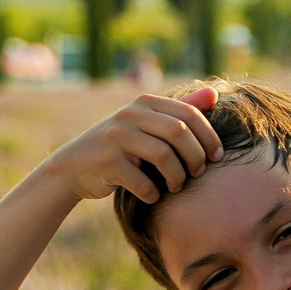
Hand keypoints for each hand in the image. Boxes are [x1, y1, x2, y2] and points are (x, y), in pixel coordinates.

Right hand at [42, 88, 223, 204]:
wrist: (72, 167)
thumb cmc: (121, 147)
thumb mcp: (148, 124)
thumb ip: (180, 110)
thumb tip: (215, 93)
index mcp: (144, 104)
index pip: (189, 113)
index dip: (209, 136)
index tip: (218, 156)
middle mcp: (129, 115)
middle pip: (179, 133)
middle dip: (196, 157)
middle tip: (198, 173)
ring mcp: (115, 137)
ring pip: (163, 155)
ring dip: (177, 177)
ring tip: (176, 186)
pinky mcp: (106, 162)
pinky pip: (142, 181)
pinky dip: (153, 193)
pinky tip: (153, 196)